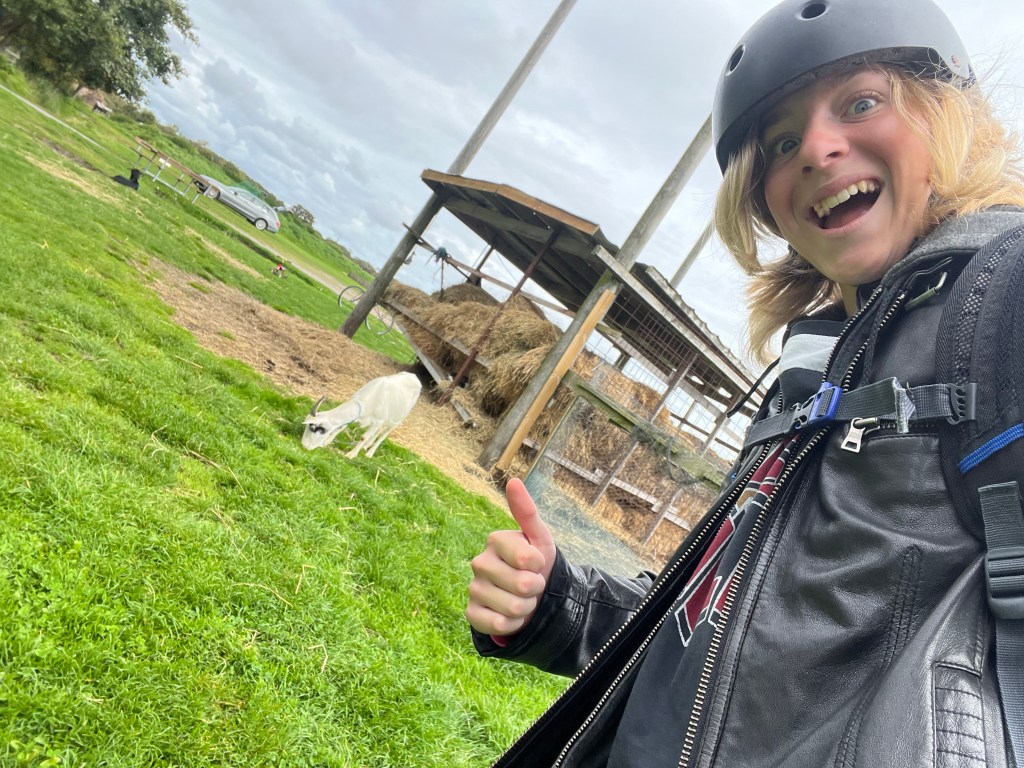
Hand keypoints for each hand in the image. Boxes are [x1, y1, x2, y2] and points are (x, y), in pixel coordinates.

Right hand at [466, 478, 555, 637]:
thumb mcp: (539, 538)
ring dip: (526, 608)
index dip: (540, 566)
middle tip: (531, 585)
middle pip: (522, 585)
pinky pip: (498, 625)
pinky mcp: (471, 613)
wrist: (532, 596)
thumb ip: (527, 512)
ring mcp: (473, 589)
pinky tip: (510, 616)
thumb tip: (513, 480)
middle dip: (535, 589)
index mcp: (495, 540)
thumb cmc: (537, 564)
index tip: (537, 564)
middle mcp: (479, 562)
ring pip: (513, 607)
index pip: (528, 559)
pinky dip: (512, 624)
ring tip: (522, 599)